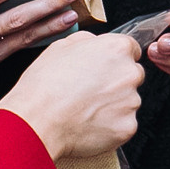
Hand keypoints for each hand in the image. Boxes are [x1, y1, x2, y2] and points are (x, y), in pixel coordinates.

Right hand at [0, 30, 143, 158]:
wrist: (37, 121)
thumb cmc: (44, 85)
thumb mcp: (60, 47)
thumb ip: (86, 40)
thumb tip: (94, 43)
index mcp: (116, 49)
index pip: (131, 49)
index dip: (114, 59)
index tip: (104, 67)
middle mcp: (129, 74)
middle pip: (132, 76)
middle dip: (116, 82)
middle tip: (89, 90)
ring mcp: (131, 102)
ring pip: (128, 101)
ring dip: (113, 105)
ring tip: (84, 108)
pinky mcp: (127, 127)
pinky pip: (123, 125)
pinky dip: (110, 126)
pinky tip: (89, 123)